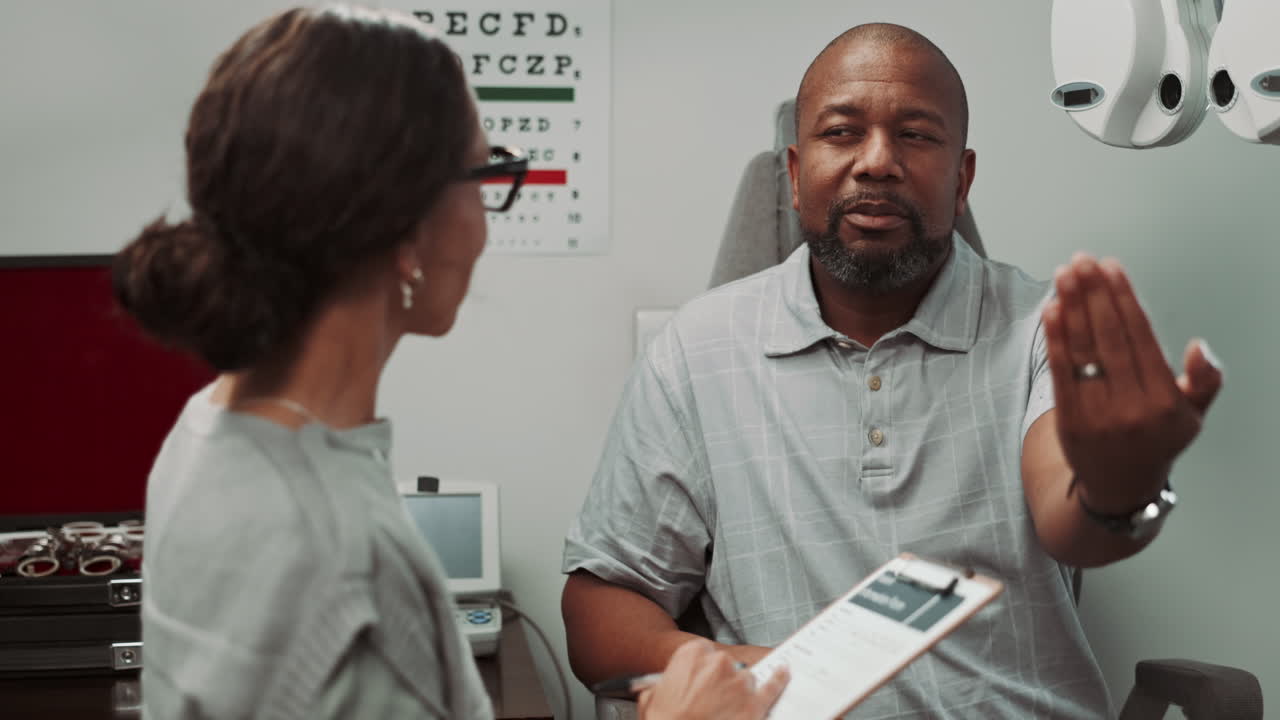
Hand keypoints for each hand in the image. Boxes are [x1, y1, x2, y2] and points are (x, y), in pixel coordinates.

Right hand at [637, 639, 788, 719]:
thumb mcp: (650, 698)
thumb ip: (660, 686)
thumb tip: (660, 689)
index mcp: (691, 654)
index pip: (703, 651)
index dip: (701, 669)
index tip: (700, 680)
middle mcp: (718, 663)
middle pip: (726, 665)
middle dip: (720, 681)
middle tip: (709, 700)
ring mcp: (739, 683)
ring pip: (745, 680)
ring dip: (738, 692)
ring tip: (726, 710)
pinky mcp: (754, 705)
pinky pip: (772, 687)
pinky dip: (779, 680)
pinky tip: (784, 673)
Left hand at [1043, 254, 1222, 511]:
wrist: (1120, 489)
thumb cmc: (1157, 441)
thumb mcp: (1193, 415)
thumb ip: (1204, 380)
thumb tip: (1198, 347)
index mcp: (1164, 401)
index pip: (1140, 337)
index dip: (1123, 298)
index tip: (1110, 267)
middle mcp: (1132, 408)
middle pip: (1109, 338)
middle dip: (1093, 295)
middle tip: (1081, 261)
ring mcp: (1099, 416)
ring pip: (1083, 352)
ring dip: (1070, 308)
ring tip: (1063, 275)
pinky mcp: (1070, 423)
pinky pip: (1060, 374)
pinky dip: (1055, 339)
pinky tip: (1051, 310)